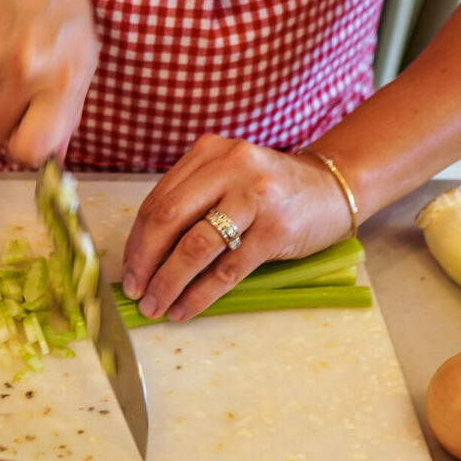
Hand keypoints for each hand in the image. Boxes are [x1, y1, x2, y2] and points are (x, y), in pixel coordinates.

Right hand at [0, 0, 98, 166]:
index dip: (26, 149)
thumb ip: (67, 111)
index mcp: (61, 80)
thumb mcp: (82, 58)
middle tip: (20, 92)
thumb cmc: (58, 6)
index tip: (29, 138)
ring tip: (10, 52)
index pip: (29, 150)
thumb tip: (53, 157)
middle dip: (5, 121)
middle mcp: (23, 73)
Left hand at [120, 134, 354, 320]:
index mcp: (209, 152)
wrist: (333, 189)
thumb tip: (144, 257)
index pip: (158, 200)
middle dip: (145, 261)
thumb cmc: (270, 190)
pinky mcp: (276, 228)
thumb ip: (191, 203)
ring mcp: (255, 196)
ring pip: (196, 246)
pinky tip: (185, 309)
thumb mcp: (228, 179)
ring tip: (155, 305)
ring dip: (169, 282)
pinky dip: (200, 294)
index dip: (137, 241)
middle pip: (169, 219)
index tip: (128, 271)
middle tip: (134, 291)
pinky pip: (227, 269)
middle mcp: (230, 166)